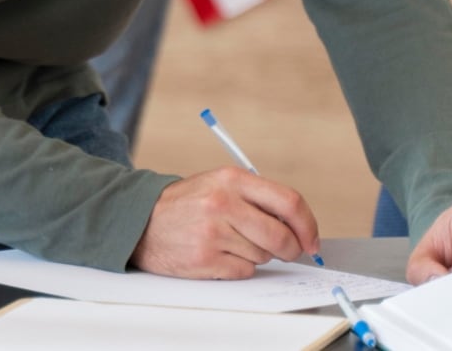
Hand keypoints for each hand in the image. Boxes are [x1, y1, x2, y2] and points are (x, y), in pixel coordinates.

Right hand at [130, 167, 321, 277]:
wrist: (140, 221)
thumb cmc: (185, 205)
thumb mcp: (218, 185)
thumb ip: (256, 199)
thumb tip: (299, 228)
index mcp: (230, 179)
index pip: (289, 202)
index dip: (308, 225)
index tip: (311, 240)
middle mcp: (222, 203)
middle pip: (281, 236)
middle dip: (289, 249)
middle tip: (284, 251)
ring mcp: (213, 232)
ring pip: (263, 256)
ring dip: (255, 255)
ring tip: (229, 242)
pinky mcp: (205, 258)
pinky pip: (244, 271)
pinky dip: (237, 267)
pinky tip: (218, 254)